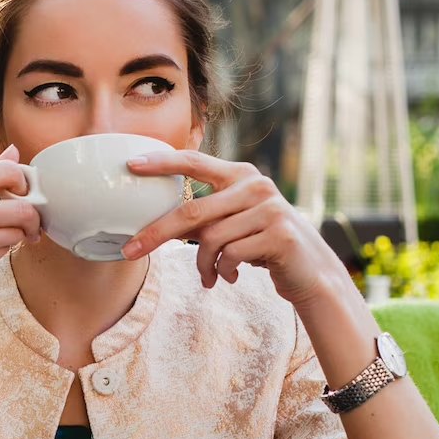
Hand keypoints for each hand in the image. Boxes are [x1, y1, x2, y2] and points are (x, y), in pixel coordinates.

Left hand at [120, 151, 346, 306]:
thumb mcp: (230, 223)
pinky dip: (221, 271)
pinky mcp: (279, 235)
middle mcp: (256, 186)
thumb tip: (150, 223)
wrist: (309, 271)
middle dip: (155, 233)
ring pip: (210, 239)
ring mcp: (270, 209)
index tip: (130, 165)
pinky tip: (228, 277)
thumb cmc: (260, 244)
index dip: (162, 162)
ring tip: (208, 275)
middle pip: (191, 211)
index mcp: (240, 175)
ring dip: (201, 264)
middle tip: (130, 251)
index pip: (195, 162)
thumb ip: (200, 216)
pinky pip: (230, 256)